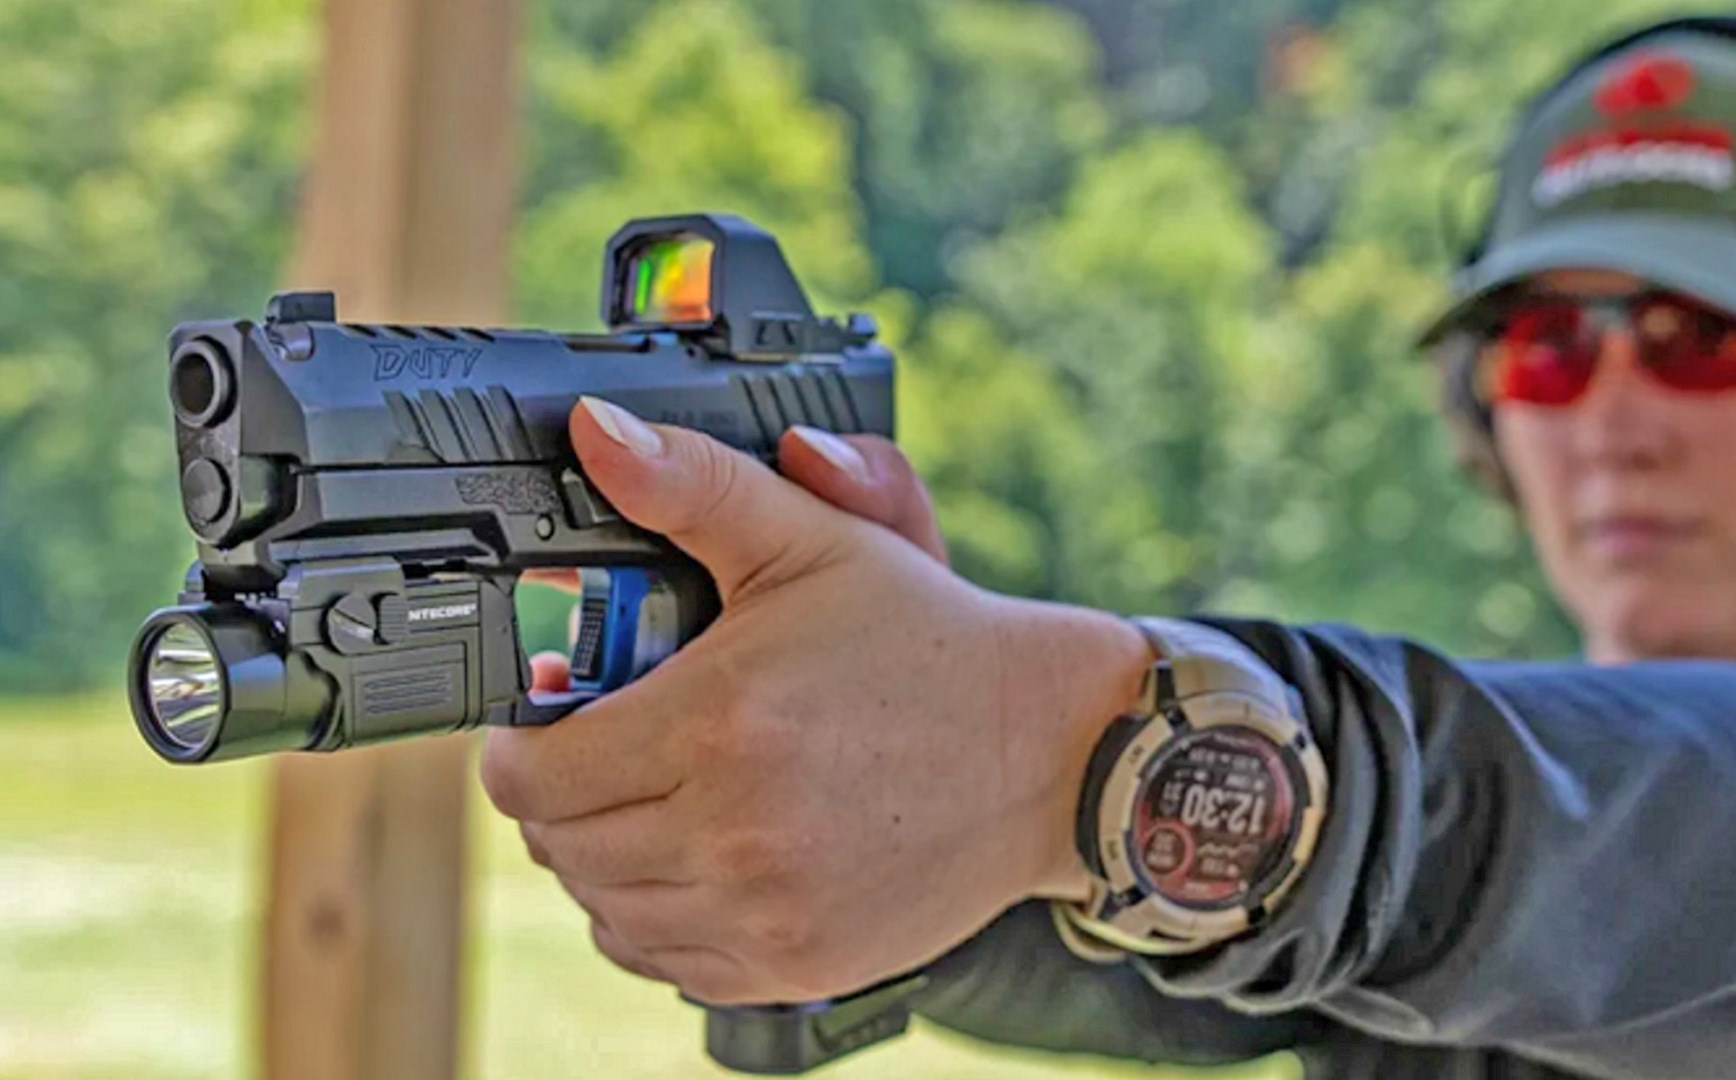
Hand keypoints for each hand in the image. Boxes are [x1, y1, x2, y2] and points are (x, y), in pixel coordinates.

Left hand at [482, 399, 1151, 1004]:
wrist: (1051, 751)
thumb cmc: (930, 642)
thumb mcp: (816, 541)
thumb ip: (694, 485)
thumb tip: (595, 435)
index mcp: (720, 722)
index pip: (535, 773)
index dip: (518, 745)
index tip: (544, 721)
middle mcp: (734, 831)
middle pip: (560, 846)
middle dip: (559, 796)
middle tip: (596, 753)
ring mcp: (765, 912)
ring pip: (605, 908)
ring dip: (603, 858)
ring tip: (647, 802)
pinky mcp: (795, 966)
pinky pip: (667, 961)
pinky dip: (656, 918)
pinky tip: (695, 862)